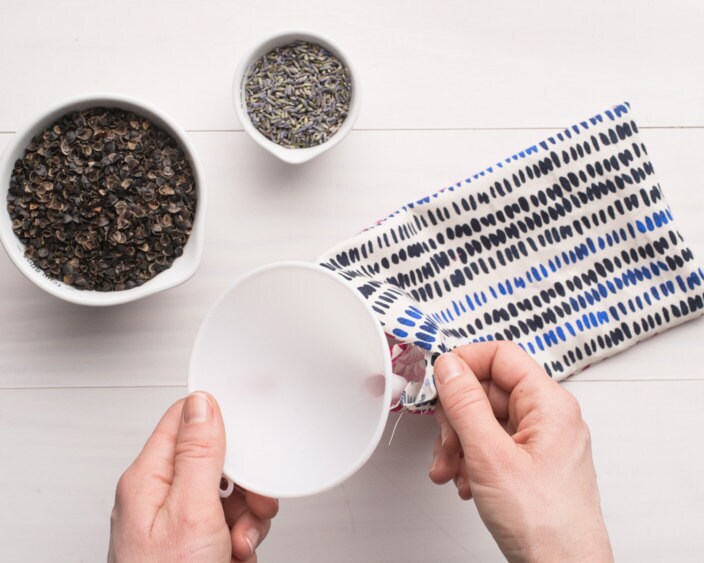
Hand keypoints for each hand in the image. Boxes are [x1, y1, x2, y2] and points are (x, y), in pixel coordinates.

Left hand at [108, 392, 277, 562]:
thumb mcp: (190, 512)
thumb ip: (198, 454)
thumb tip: (202, 402)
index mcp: (148, 478)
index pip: (183, 420)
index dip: (219, 417)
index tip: (251, 423)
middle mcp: (159, 496)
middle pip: (214, 459)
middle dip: (243, 481)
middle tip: (251, 502)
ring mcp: (177, 522)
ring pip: (228, 492)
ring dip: (246, 515)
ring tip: (240, 540)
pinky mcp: (194, 543)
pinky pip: (229, 522)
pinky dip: (242, 537)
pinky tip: (236, 554)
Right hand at [429, 343, 612, 562]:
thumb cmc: (544, 524)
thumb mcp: (490, 456)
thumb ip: (465, 405)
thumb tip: (449, 366)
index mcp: (549, 405)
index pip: (501, 356)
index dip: (466, 362)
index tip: (438, 381)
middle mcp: (547, 418)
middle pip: (488, 390)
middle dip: (456, 416)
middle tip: (446, 440)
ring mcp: (538, 442)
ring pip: (485, 420)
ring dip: (458, 443)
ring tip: (450, 469)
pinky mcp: (529, 464)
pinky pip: (491, 445)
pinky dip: (470, 459)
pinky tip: (463, 482)